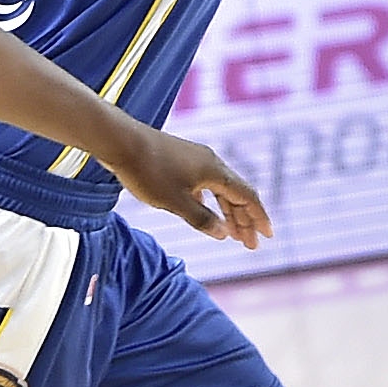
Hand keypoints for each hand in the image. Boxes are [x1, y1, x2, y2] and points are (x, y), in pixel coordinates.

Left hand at [102, 126, 273, 245]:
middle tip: (249, 244)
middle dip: (244, 220)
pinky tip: (206, 213)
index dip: (258, 217)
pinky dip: (211, 202)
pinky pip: (206, 185)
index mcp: (215, 171)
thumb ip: (201, 219)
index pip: (246, 196)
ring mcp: (196, 160)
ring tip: (231, 233)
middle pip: (236, 194)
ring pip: (220, 189)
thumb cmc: (148, 171)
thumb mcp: (174, 202)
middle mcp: (211, 163)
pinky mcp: (182, 161)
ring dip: (228, 211)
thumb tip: (223, 233)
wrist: (121, 141)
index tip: (266, 236)